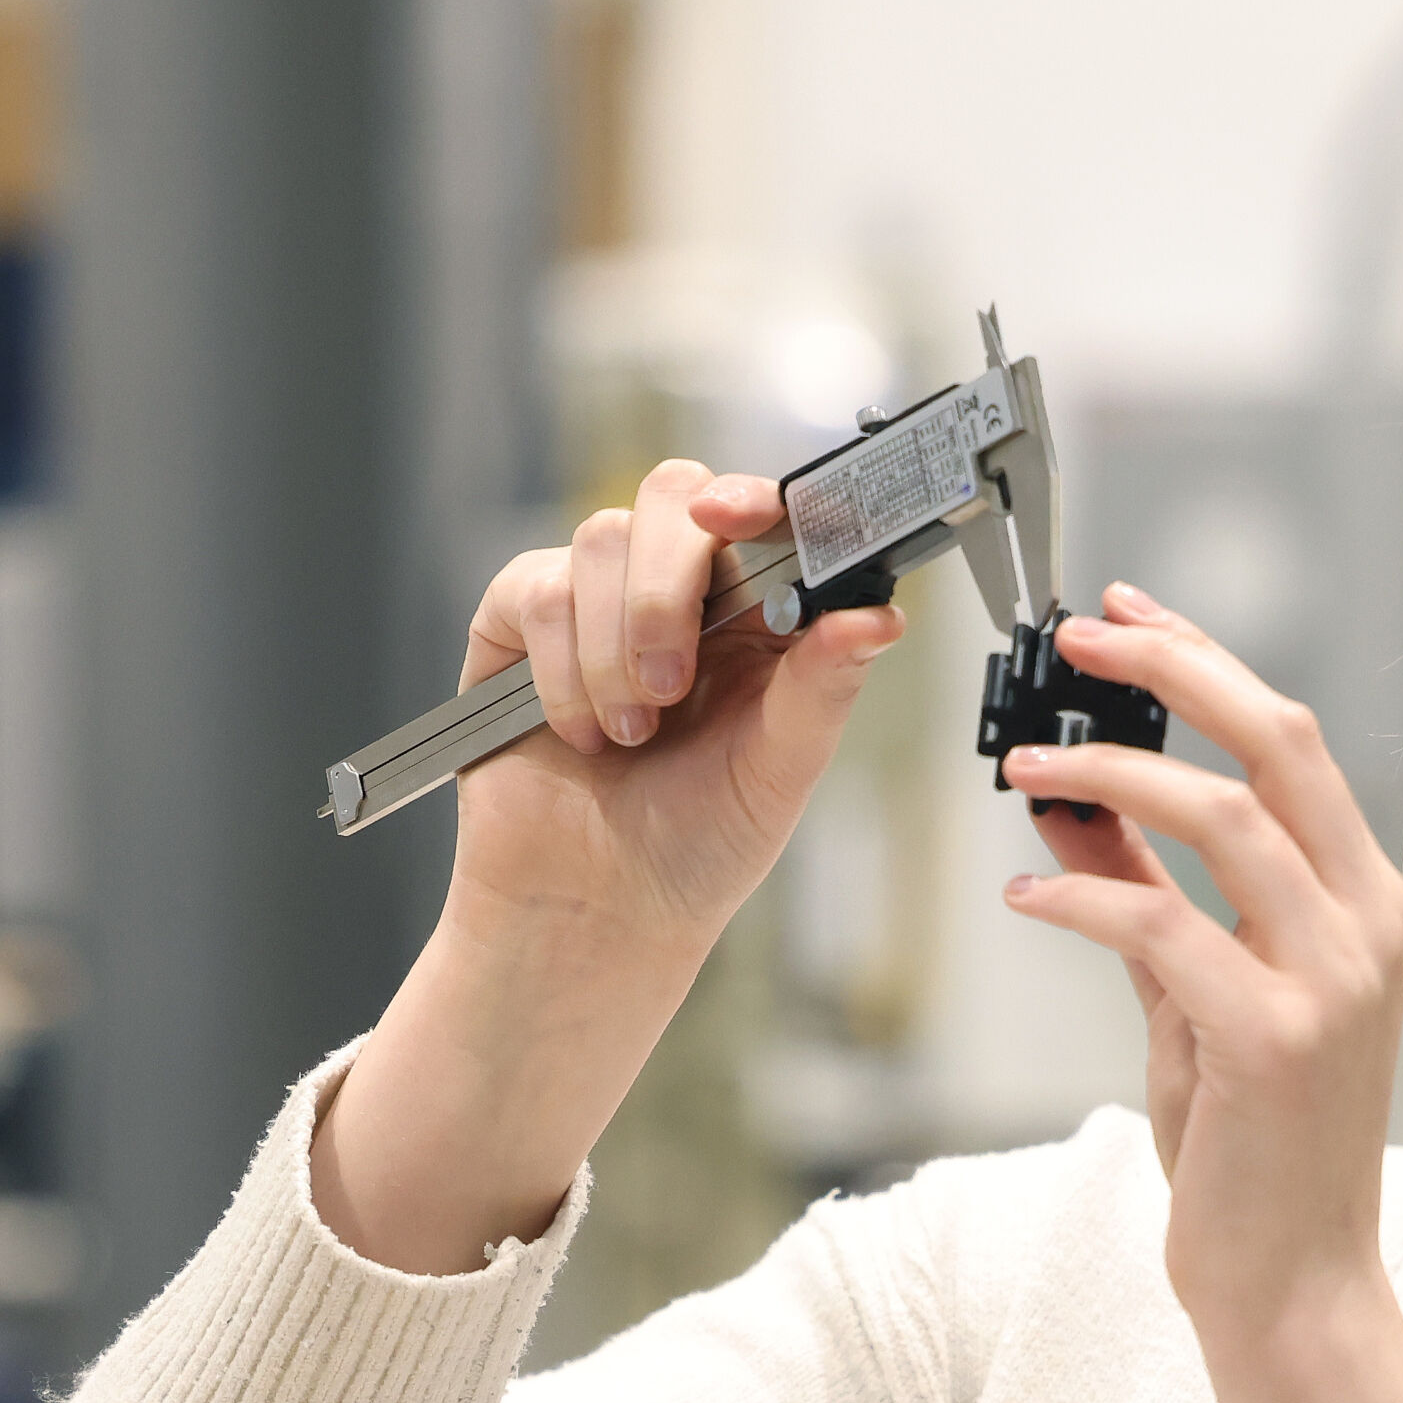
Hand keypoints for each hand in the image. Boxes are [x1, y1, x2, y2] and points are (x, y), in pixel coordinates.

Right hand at [447, 466, 905, 958]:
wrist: (597, 906)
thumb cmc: (699, 843)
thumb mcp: (779, 771)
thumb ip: (823, 687)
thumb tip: (881, 618)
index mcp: (763, 614)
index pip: (766, 516)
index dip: (758, 499)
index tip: (743, 516)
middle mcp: (683, 591)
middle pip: (673, 496)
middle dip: (669, 587)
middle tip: (673, 685)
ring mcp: (599, 600)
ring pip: (602, 536)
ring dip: (617, 645)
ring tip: (634, 732)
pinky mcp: (521, 624)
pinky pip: (536, 588)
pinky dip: (562, 666)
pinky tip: (584, 733)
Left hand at [996, 587, 1402, 1402]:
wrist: (1295, 1286)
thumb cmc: (1252, 1150)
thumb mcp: (1189, 1000)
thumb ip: (1142, 896)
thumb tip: (1064, 800)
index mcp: (1361, 901)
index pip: (1293, 741)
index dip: (1205, 662)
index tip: (1120, 614)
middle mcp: (1365, 925)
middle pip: (1279, 743)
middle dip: (1172, 671)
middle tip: (1072, 639)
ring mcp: (1331, 982)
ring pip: (1226, 819)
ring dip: (1112, 776)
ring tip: (1022, 768)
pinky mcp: (1276, 1041)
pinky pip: (1164, 930)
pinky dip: (1082, 900)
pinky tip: (1024, 898)